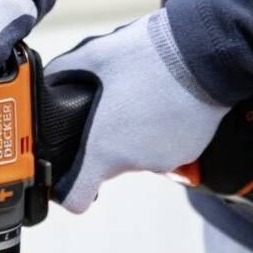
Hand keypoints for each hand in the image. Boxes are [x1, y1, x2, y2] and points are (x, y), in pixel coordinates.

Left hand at [44, 10, 227, 215]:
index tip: (67, 176)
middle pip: (110, 165)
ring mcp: (164, 160)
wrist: (204, 53)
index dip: (68, 191)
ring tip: (143, 97)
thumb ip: (64, 71)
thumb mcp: (95, 55)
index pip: (77, 198)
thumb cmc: (147, 55)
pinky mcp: (189, 152)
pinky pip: (166, 147)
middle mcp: (134, 162)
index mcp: (105, 148)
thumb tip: (47, 78)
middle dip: (107, 141)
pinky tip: (164, 102)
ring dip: (136, 134)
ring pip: (139, 154)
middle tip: (112, 107)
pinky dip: (162, 131)